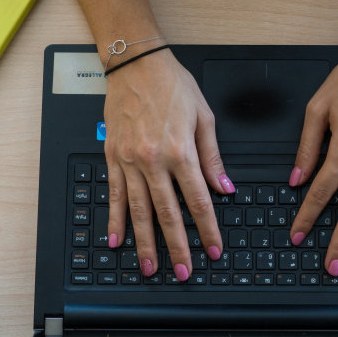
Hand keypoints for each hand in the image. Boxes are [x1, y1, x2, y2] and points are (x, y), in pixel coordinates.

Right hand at [103, 49, 227, 280]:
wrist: (135, 64)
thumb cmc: (171, 84)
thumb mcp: (204, 116)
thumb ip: (213, 157)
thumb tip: (224, 187)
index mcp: (180, 151)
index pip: (197, 200)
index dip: (207, 229)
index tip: (214, 249)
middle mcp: (153, 160)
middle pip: (167, 213)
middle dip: (177, 247)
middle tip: (183, 272)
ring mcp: (130, 161)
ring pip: (139, 211)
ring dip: (145, 243)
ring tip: (150, 267)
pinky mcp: (113, 157)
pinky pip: (115, 195)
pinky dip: (115, 219)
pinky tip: (116, 240)